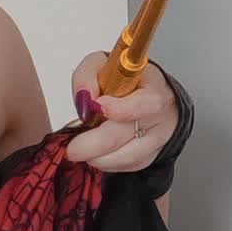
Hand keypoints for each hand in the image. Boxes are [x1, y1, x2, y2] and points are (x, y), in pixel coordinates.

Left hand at [65, 53, 179, 170]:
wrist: (146, 93)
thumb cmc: (125, 80)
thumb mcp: (103, 64)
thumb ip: (88, 75)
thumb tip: (84, 97)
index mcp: (152, 88)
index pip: (144, 102)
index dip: (121, 108)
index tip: (99, 106)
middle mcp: (159, 115)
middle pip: (126, 135)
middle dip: (93, 145)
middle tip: (72, 148)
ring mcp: (158, 138)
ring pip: (126, 157)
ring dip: (97, 157)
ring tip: (81, 149)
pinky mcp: (151, 155)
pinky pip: (127, 166)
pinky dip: (107, 163)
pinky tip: (97, 153)